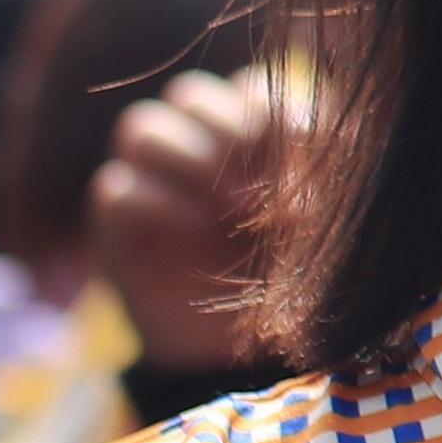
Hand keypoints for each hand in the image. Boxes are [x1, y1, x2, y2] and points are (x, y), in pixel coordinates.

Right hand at [90, 67, 305, 373]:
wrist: (255, 355)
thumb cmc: (301, 277)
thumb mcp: (327, 223)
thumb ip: (324, 171)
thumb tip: (315, 131)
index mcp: (251, 137)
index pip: (247, 87)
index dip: (273, 111)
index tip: (305, 151)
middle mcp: (197, 153)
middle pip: (189, 94)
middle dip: (224, 126)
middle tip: (260, 180)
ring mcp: (154, 188)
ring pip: (140, 127)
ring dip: (188, 157)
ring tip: (232, 204)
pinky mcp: (121, 230)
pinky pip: (114, 187)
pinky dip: (154, 200)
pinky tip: (196, 228)